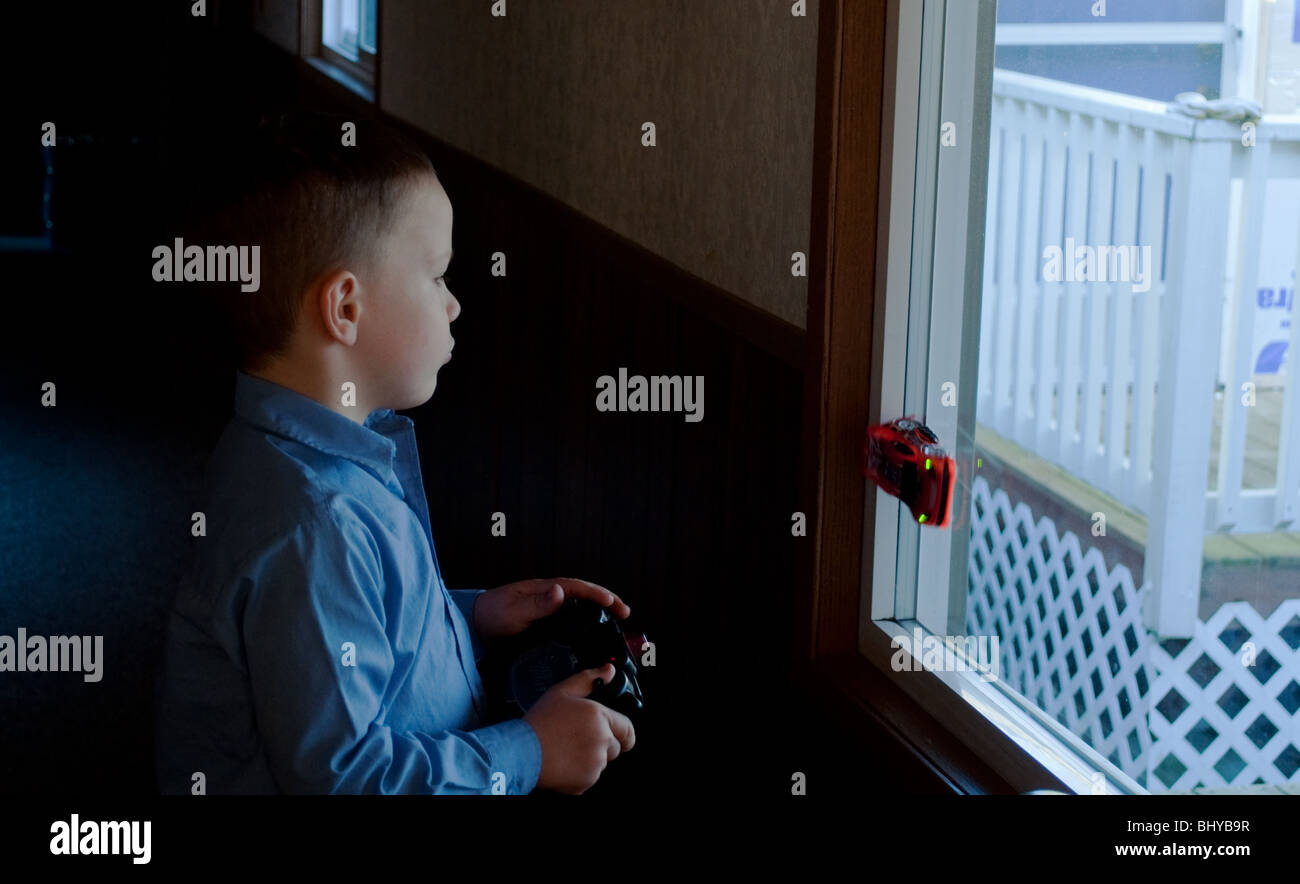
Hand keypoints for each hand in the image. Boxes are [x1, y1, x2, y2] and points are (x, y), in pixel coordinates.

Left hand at [471, 577, 630, 638]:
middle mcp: (549, 596)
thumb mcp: (514, 610)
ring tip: (616, 621)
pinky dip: (585, 621)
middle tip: (625, 613)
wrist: (474, 625)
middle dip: (606, 601)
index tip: (613, 603)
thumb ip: (537, 603)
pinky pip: (570, 618)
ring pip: (579, 606)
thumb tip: (560, 591)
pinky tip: (592, 632)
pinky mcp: (544, 622)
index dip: (598, 594)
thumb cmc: (492, 615)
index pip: (578, 588)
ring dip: (599, 611)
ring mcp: (547, 608)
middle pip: (584, 595)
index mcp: (545, 589)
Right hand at [523, 663, 635, 793]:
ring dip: (590, 758)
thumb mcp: (562, 692)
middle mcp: (601, 741)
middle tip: (578, 738)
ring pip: (601, 762)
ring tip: (567, 749)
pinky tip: (564, 761)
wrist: (521, 752)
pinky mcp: (586, 781)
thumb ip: (589, 679)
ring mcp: (594, 763)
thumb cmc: (540, 723)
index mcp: (599, 717)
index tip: (620, 736)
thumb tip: (608, 671)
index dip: (623, 732)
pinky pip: (590, 777)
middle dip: (601, 744)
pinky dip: (580, 772)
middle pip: (614, 747)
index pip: (628, 729)